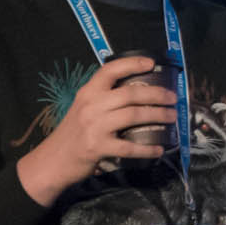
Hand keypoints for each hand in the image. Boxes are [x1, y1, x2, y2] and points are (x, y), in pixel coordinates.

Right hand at [18, 53, 176, 204]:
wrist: (52, 160)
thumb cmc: (73, 133)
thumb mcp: (83, 108)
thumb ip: (104, 99)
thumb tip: (137, 93)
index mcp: (88, 92)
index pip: (110, 70)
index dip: (132, 63)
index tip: (152, 64)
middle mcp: (91, 105)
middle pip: (130, 94)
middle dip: (156, 94)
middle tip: (173, 98)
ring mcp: (94, 126)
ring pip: (134, 115)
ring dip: (157, 115)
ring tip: (172, 117)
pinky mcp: (98, 147)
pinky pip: (129, 147)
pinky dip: (147, 148)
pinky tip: (159, 149)